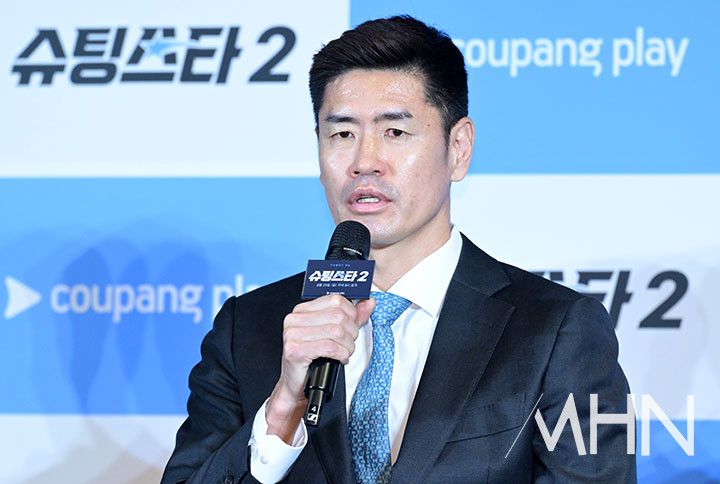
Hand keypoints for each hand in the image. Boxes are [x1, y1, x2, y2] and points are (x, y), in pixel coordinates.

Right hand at [266, 294, 374, 442]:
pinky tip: (340, 359)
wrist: (296, 385)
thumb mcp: (333, 333)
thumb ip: (351, 316)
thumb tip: (368, 302)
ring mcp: (293, 334)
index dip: (351, 314)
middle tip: (348, 343)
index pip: (336, 299)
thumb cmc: (313, 359)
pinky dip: (341, 354)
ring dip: (347, 345)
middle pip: (338, 315)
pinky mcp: (295, 350)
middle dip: (351, 332)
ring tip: (344, 352)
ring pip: (336, 331)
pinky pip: (330, 347)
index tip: (353, 325)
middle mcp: (295, 319)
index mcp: (302, 310)